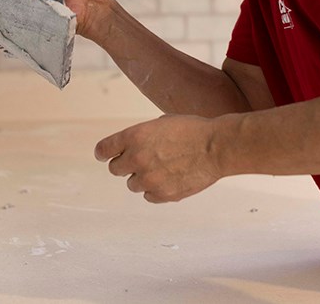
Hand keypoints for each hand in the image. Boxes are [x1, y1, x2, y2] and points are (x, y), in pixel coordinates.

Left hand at [94, 115, 223, 202]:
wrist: (216, 147)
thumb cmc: (192, 130)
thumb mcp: (162, 123)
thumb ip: (142, 136)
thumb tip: (134, 146)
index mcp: (134, 136)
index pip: (104, 149)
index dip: (104, 153)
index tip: (104, 155)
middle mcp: (137, 158)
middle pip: (115, 169)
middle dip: (125, 165)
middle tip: (139, 161)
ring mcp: (149, 179)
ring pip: (132, 185)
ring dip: (142, 178)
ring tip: (161, 169)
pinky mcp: (163, 194)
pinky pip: (149, 196)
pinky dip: (155, 190)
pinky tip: (169, 179)